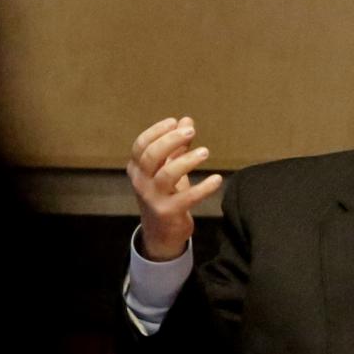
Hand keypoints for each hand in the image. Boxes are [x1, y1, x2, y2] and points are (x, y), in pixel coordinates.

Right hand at [126, 116, 222, 260]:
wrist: (161, 233)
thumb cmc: (166, 194)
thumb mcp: (167, 169)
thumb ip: (177, 146)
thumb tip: (186, 120)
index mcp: (137, 169)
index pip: (140, 145)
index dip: (156, 132)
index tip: (174, 122)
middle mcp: (141, 182)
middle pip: (151, 156)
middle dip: (171, 140)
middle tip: (191, 131)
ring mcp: (153, 198)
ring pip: (167, 174)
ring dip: (187, 161)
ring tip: (205, 152)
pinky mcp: (168, 212)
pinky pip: (187, 197)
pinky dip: (203, 187)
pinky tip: (217, 179)